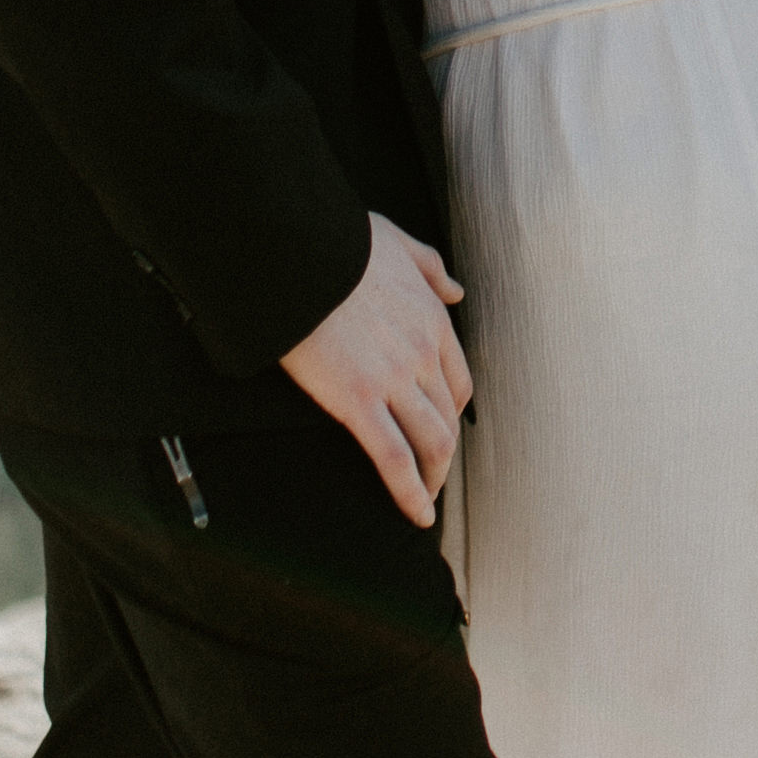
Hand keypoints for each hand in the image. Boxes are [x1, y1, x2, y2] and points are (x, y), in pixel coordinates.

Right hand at [275, 212, 469, 526]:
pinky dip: (409, 493)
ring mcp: (393, 380)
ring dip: (432, 478)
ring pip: (430, 443)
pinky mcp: (358, 402)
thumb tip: (457, 290)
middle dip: (442, 453)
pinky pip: (394, 458)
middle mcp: (422, 354)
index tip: (440, 428)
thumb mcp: (399, 243)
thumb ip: (432, 268)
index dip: (451, 413)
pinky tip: (416, 514)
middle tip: (431, 474)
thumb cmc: (340, 245)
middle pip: (447, 418)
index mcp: (432, 321)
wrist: (299, 253)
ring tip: (425, 502)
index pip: (458, 382)